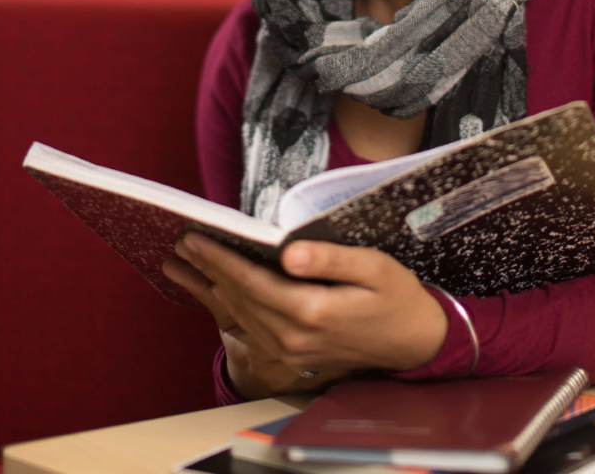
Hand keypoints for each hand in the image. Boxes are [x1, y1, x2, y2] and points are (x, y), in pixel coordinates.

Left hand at [163, 232, 446, 397]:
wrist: (414, 342)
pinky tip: (218, 290)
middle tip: (181, 243)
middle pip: (239, 298)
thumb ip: (330, 259)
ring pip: (241, 316)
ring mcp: (292, 351)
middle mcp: (295, 337)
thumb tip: (288, 252)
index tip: (193, 238)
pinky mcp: (294, 356)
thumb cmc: (396, 296)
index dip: (219, 259)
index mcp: (311, 312)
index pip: (252, 282)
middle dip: (207, 268)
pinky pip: (253, 329)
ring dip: (212, 288)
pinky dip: (231, 307)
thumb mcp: (373, 267)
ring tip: (187, 264)